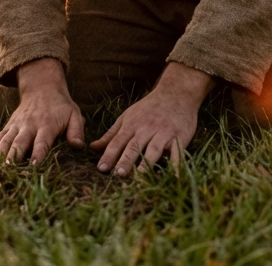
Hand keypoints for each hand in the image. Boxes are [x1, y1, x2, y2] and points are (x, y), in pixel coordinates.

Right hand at [0, 58, 84, 164]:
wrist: (42, 86)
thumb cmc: (61, 106)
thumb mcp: (74, 115)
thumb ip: (76, 131)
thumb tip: (79, 147)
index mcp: (47, 125)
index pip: (42, 142)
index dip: (37, 155)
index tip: (33, 167)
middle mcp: (29, 126)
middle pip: (19, 142)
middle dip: (13, 157)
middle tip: (7, 170)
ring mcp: (16, 126)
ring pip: (5, 141)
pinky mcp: (8, 127)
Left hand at [91, 62, 213, 175]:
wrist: (176, 93)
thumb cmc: (149, 108)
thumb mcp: (128, 117)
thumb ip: (111, 135)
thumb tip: (92, 148)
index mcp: (132, 125)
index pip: (118, 141)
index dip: (109, 155)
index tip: (101, 169)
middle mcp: (147, 128)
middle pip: (134, 146)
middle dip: (126, 160)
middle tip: (118, 175)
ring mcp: (163, 132)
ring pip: (153, 149)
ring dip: (146, 163)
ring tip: (140, 176)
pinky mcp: (179, 137)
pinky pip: (177, 153)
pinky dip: (175, 166)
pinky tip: (173, 178)